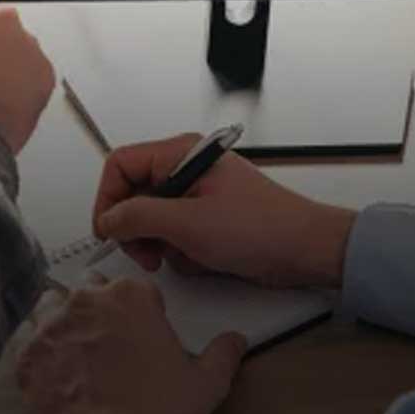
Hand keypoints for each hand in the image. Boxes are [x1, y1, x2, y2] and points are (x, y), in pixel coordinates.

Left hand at [17, 280, 246, 413]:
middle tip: (111, 339)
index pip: (136, 287)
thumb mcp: (205, 384)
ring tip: (79, 350)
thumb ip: (224, 355)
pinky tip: (55, 370)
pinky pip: (29, 340)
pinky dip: (41, 351)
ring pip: (54, 306)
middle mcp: (87, 301)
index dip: (143, 309)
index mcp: (131, 297)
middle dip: (101, 307)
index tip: (144, 329)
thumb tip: (235, 342)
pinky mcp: (27, 353)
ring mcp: (52, 324)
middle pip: (92, 288)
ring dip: (66, 321)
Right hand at [93, 133, 357, 287]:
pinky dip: (181, 251)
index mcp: (182, 153)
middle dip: (136, 229)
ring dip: (161, 244)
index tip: (107, 232)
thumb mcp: (189, 224)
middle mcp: (187, 168)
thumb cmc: (261, 228)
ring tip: (182, 258)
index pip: (121, 165)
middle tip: (145, 255)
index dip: (108, 198)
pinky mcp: (208, 218)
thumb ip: (139, 217)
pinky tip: (203, 260)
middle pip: (134, 194)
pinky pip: (175, 233)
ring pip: (152, 218)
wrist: (307, 251)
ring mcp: (198, 194)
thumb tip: (108, 219)